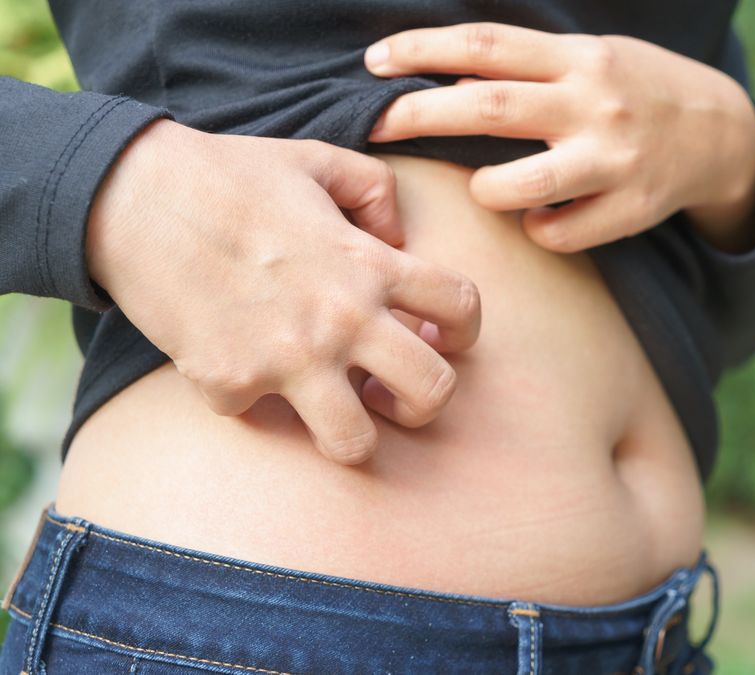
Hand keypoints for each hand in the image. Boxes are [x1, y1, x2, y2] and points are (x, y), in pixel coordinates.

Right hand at [87, 120, 480, 463]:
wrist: (136, 198)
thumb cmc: (231, 176)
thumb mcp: (318, 159)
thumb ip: (374, 192)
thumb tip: (397, 238)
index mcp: (371, 265)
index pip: (462, 307)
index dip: (465, 330)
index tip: (442, 339)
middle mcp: (343, 319)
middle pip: (433, 392)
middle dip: (426, 404)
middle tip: (396, 395)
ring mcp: (289, 359)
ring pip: (356, 443)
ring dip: (352, 435)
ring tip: (334, 412)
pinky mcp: (231, 383)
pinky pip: (258, 418)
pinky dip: (249, 399)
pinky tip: (233, 362)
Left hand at [364, 23, 754, 252]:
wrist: (722, 131)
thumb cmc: (636, 90)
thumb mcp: (591, 58)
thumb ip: (530, 67)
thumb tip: (442, 79)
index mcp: (580, 58)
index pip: (487, 45)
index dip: (422, 50)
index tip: (374, 64)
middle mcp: (595, 104)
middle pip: (488, 107)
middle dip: (419, 116)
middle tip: (376, 126)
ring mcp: (614, 160)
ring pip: (519, 185)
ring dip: (483, 190)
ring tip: (484, 187)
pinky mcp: (631, 210)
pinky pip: (558, 234)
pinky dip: (537, 228)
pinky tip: (542, 218)